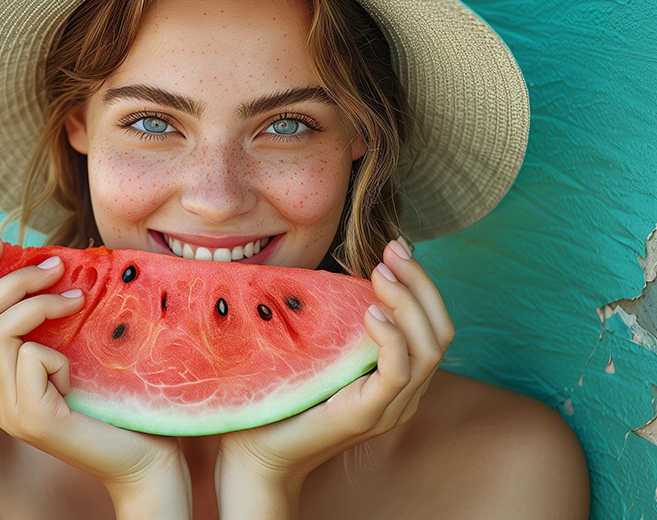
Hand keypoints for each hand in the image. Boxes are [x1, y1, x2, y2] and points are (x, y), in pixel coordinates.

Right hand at [0, 236, 189, 514]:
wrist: (148, 465)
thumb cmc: (126, 406)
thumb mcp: (81, 354)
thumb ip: (55, 325)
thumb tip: (50, 263)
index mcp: (3, 381)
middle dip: (9, 280)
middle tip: (54, 265)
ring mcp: (10, 411)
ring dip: (35, 304)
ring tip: (75, 300)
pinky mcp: (33, 419)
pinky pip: (30, 358)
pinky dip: (55, 354)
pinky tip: (78, 376)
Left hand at [217, 237, 453, 485]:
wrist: (256, 451)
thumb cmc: (282, 396)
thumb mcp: (316, 349)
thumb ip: (334, 319)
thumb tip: (333, 266)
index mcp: (396, 376)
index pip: (432, 325)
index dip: (421, 283)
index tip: (395, 246)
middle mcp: (403, 393)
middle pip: (441, 332)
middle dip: (422, 284)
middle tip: (393, 250)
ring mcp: (389, 406)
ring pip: (429, 349)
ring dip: (409, 303)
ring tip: (382, 273)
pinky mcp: (367, 415)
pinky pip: (398, 374)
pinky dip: (392, 339)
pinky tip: (372, 313)